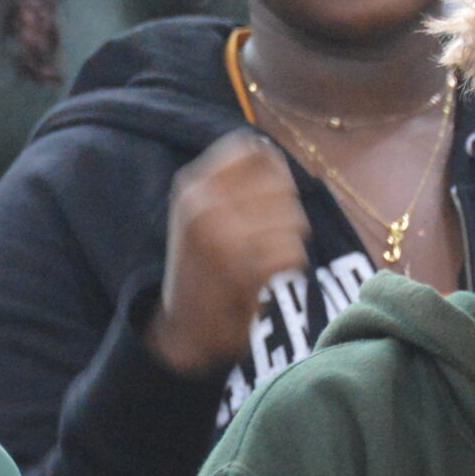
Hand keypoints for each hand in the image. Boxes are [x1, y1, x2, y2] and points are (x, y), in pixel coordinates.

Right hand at [143, 130, 310, 379]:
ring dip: (288, 241)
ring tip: (260, 258)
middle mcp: (204, 205)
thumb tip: (266, 147)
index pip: (251, 149)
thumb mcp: (198, 213)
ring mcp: (223, 237)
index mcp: (191, 186)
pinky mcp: (243, 269)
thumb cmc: (199, 266)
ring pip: (293, 219)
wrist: (182, 328)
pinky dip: (287, 267)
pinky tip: (265, 277)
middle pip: (281, 185)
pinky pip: (292, 252)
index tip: (269, 193)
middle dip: (284, 211)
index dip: (271, 167)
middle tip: (263, 237)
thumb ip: (228, 182)